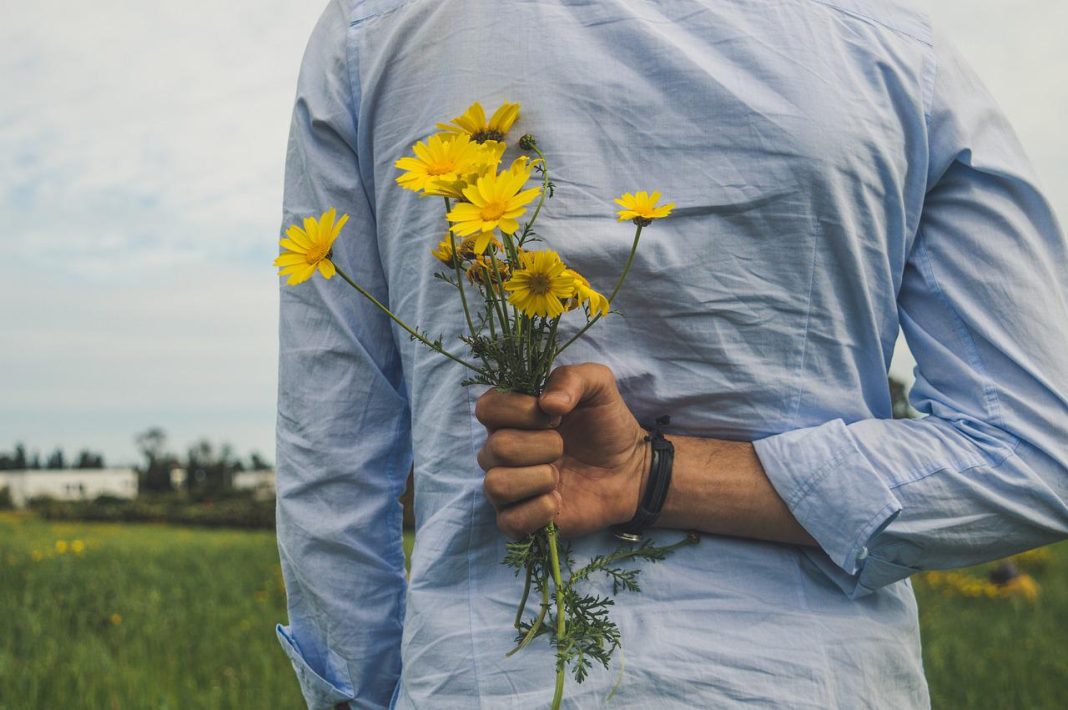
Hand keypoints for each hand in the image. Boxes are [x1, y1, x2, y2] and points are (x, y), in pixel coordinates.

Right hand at [476, 363, 648, 537]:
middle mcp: (502, 450)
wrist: (631, 468)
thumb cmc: (607, 425)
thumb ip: (572, 378)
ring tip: (559, 475)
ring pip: (495, 486)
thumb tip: (547, 403)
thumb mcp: (598, 386)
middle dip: (540, 446)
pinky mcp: (522, 519)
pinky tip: (558, 500)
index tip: (555, 415)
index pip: (487, 408)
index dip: (520, 410)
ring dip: (537, 478)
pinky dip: (538, 511)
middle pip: (496, 448)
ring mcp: (510, 486)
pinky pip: (508, 522)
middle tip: (563, 446)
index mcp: (512, 415)